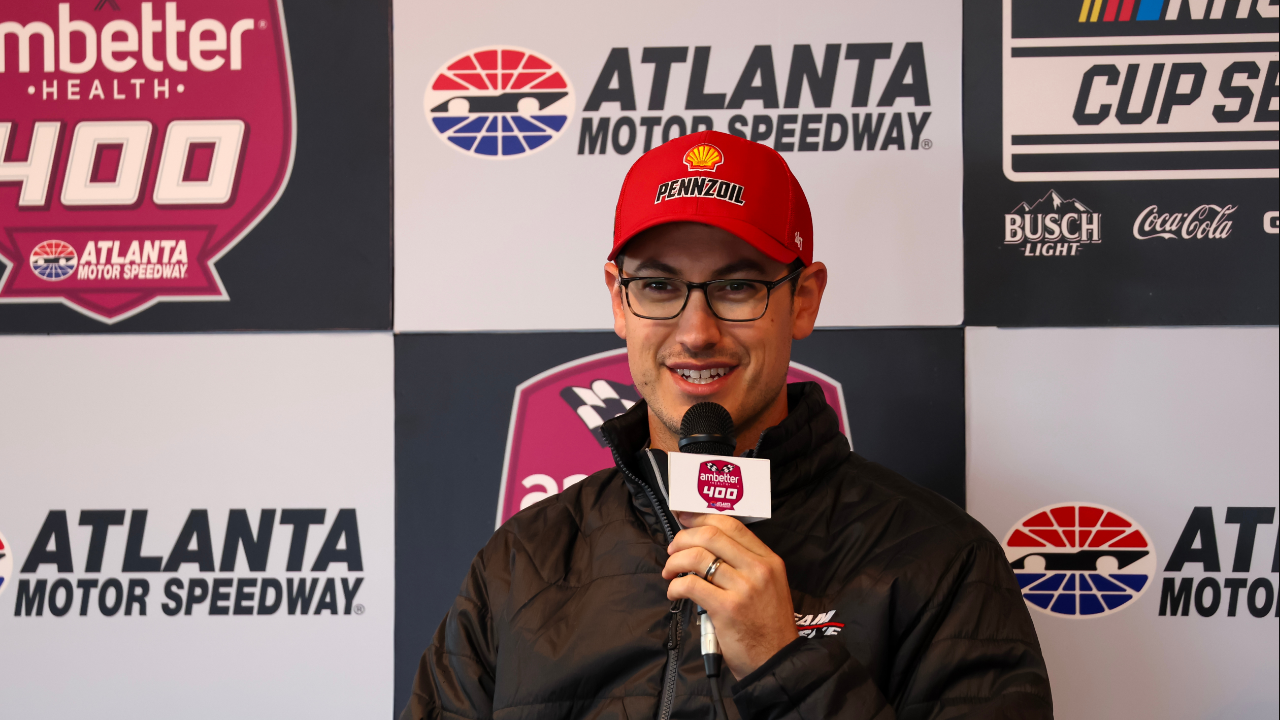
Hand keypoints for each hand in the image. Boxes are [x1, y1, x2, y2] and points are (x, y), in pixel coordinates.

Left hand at [663, 511, 797, 678]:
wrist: (776, 661)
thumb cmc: (767, 626)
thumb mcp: (769, 586)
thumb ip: (745, 564)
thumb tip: (706, 545)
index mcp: (769, 560)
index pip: (731, 525)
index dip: (701, 518)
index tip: (684, 520)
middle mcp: (758, 569)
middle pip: (711, 535)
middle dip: (683, 539)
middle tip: (672, 550)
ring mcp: (744, 588)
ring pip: (697, 557)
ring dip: (674, 563)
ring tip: (670, 573)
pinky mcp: (727, 608)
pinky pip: (691, 585)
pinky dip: (675, 587)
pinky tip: (674, 593)